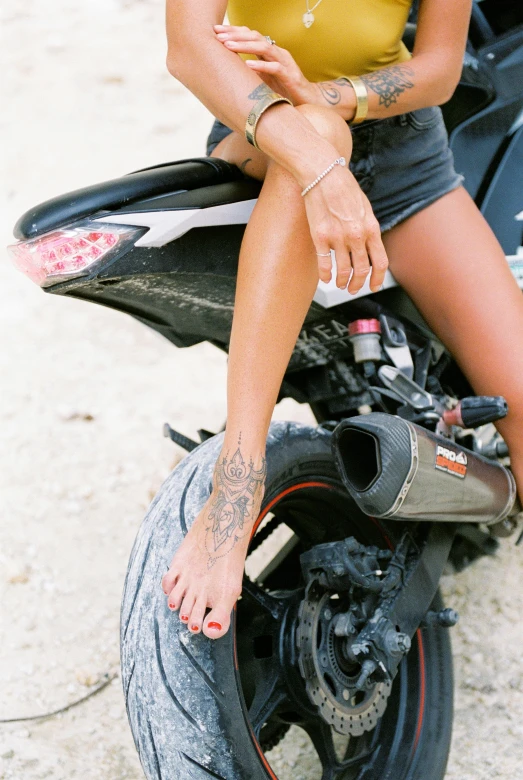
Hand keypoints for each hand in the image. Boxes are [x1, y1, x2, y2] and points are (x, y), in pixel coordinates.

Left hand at [214, 24, 316, 105]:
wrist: (308, 103)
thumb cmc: (284, 91)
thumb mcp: (264, 79)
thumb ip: (250, 71)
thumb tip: (229, 70)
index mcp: (270, 52)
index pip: (251, 35)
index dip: (234, 31)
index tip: (216, 31)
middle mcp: (278, 53)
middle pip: (256, 37)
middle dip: (236, 34)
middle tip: (218, 35)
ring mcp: (286, 63)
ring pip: (265, 48)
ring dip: (245, 46)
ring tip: (228, 46)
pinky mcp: (291, 77)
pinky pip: (275, 68)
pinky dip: (261, 66)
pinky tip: (248, 64)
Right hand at [303, 164, 387, 293]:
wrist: (323, 172)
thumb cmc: (343, 187)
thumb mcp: (364, 208)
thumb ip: (368, 229)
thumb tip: (368, 248)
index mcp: (371, 228)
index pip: (380, 262)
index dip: (378, 278)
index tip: (374, 286)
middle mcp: (356, 235)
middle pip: (362, 270)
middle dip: (358, 284)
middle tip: (353, 288)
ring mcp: (338, 237)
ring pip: (343, 270)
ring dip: (342, 282)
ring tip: (339, 284)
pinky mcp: (320, 237)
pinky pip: (324, 264)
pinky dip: (326, 275)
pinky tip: (325, 277)